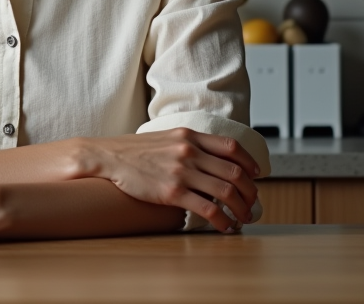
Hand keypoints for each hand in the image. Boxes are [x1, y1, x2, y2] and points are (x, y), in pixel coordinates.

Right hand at [85, 128, 259, 232]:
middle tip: (252, 203)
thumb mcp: (165, 138)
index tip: (256, 175)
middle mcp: (189, 151)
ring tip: (243, 218)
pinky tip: (224, 227)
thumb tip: (208, 159)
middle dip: (250, 192)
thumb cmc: (133, 150)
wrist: (108, 157)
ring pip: (227, 192)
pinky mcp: (173, 192)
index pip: (231, 147)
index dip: (249, 163)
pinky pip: (208, 209)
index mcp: (189, 136)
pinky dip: (223, 221)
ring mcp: (182, 172)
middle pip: (235, 173)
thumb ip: (187, 144)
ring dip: (241, 209)